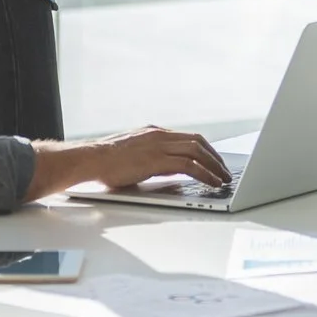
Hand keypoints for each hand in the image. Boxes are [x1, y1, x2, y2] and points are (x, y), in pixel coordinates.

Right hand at [81, 126, 230, 190]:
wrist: (91, 159)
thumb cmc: (105, 161)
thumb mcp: (133, 153)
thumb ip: (152, 157)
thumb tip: (167, 168)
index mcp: (154, 132)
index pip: (188, 137)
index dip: (205, 149)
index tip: (213, 159)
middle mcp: (160, 135)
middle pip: (198, 141)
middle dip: (214, 157)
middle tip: (224, 170)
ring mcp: (159, 146)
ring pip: (197, 152)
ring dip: (214, 166)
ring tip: (223, 178)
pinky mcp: (158, 160)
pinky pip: (190, 166)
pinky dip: (205, 174)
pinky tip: (212, 183)